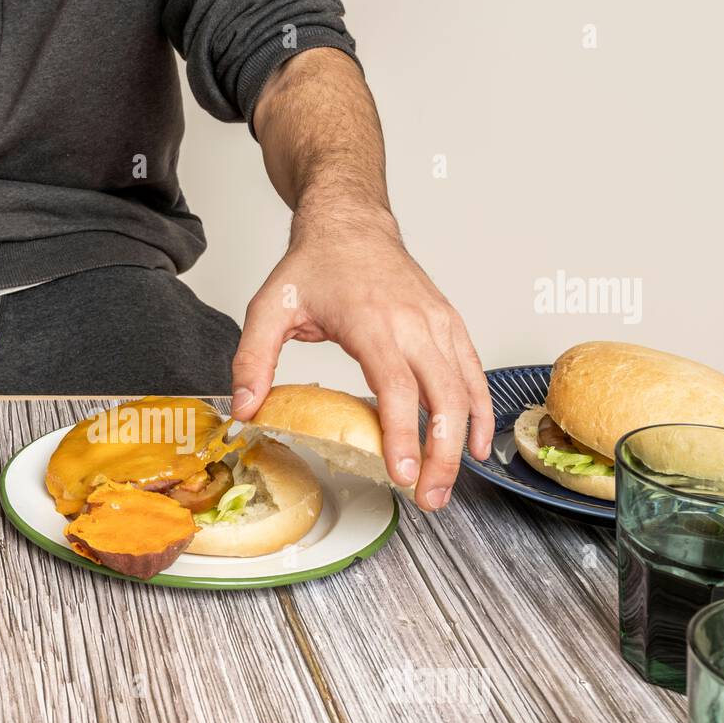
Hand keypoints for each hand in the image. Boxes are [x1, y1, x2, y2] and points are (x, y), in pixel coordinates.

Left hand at [230, 219, 491, 511]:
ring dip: (460, 441)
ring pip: (463, 389)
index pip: (395, 387)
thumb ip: (252, 359)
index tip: (401, 474)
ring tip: (443, 486)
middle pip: (441, 397)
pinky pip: (472, 373)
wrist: (351, 224)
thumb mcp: (269, 307)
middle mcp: (414, 323)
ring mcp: (438, 323)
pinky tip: (473, 445)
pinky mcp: (449, 325)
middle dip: (439, 454)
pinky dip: (478, 411)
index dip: (402, 434)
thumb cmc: (316, 265)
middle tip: (428, 498)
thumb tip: (245, 408)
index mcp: (373, 321)